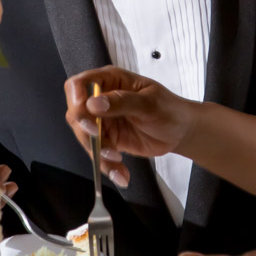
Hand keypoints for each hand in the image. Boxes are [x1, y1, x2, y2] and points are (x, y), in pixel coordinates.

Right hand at [64, 66, 197, 188]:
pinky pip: (98, 154)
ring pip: (85, 137)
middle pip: (76, 114)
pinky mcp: (108, 140)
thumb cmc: (169, 109)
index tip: (83, 113)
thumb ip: (122, 101)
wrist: (181, 131)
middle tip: (104, 145)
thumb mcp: (149, 103)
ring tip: (118, 162)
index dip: (75, 97)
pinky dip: (107, 166)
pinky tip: (121, 174)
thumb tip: (93, 104)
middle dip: (86, 132)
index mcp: (110, 81)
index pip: (79, 84)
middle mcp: (101, 99)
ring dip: (98, 153)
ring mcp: (103, 121)